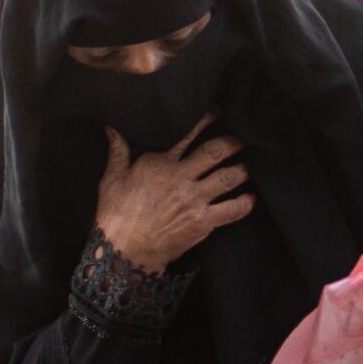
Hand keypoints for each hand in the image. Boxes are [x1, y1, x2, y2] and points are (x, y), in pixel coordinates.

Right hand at [94, 121, 251, 271]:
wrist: (125, 251)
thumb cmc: (115, 214)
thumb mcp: (111, 178)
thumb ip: (117, 150)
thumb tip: (112, 127)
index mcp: (159, 163)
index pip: (187, 135)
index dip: (205, 121)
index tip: (218, 112)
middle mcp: (181, 178)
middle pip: (215, 152)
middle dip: (232, 142)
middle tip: (242, 139)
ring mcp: (194, 200)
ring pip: (228, 177)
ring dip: (242, 170)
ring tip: (248, 166)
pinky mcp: (203, 222)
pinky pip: (232, 209)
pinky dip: (245, 203)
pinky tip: (251, 197)